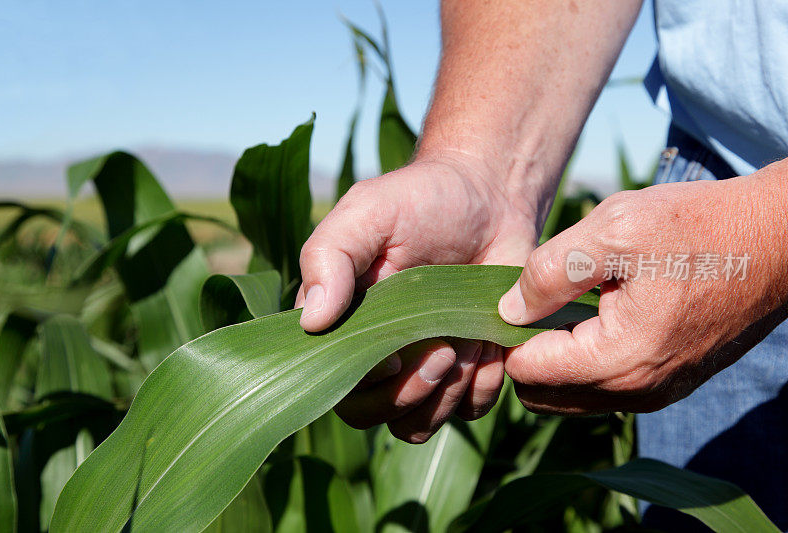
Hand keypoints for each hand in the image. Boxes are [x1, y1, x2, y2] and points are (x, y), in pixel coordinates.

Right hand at [296, 153, 538, 442]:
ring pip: (418, 424)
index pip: (333, 381)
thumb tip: (310, 323)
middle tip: (444, 352)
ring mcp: (422, 365)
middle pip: (371, 414)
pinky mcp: (468, 371)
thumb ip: (329, 257)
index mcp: (343, 322)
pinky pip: (470, 410)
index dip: (363, 383)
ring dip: (447, 395)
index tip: (395, 353)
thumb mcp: (367, 212)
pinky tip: (490, 344)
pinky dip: (483, 387)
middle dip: (408, 395)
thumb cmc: (421, 200)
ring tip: (470, 342)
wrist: (490, 198)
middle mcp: (377, 352)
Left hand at [497, 169, 787, 414]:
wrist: (776, 240)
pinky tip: (593, 313)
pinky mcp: (665, 383)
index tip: (515, 295)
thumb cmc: (697, 227)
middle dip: (526, 352)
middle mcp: (636, 392)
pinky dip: (582, 360)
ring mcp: (654, 393)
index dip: (509, 333)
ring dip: (554, 357)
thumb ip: (549, 273)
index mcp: (619, 359)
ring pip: (568, 395)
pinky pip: (601, 387)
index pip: (526, 372)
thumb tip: (506, 311)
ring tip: (564, 303)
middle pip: (541, 394)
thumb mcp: (614, 230)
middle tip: (535, 300)